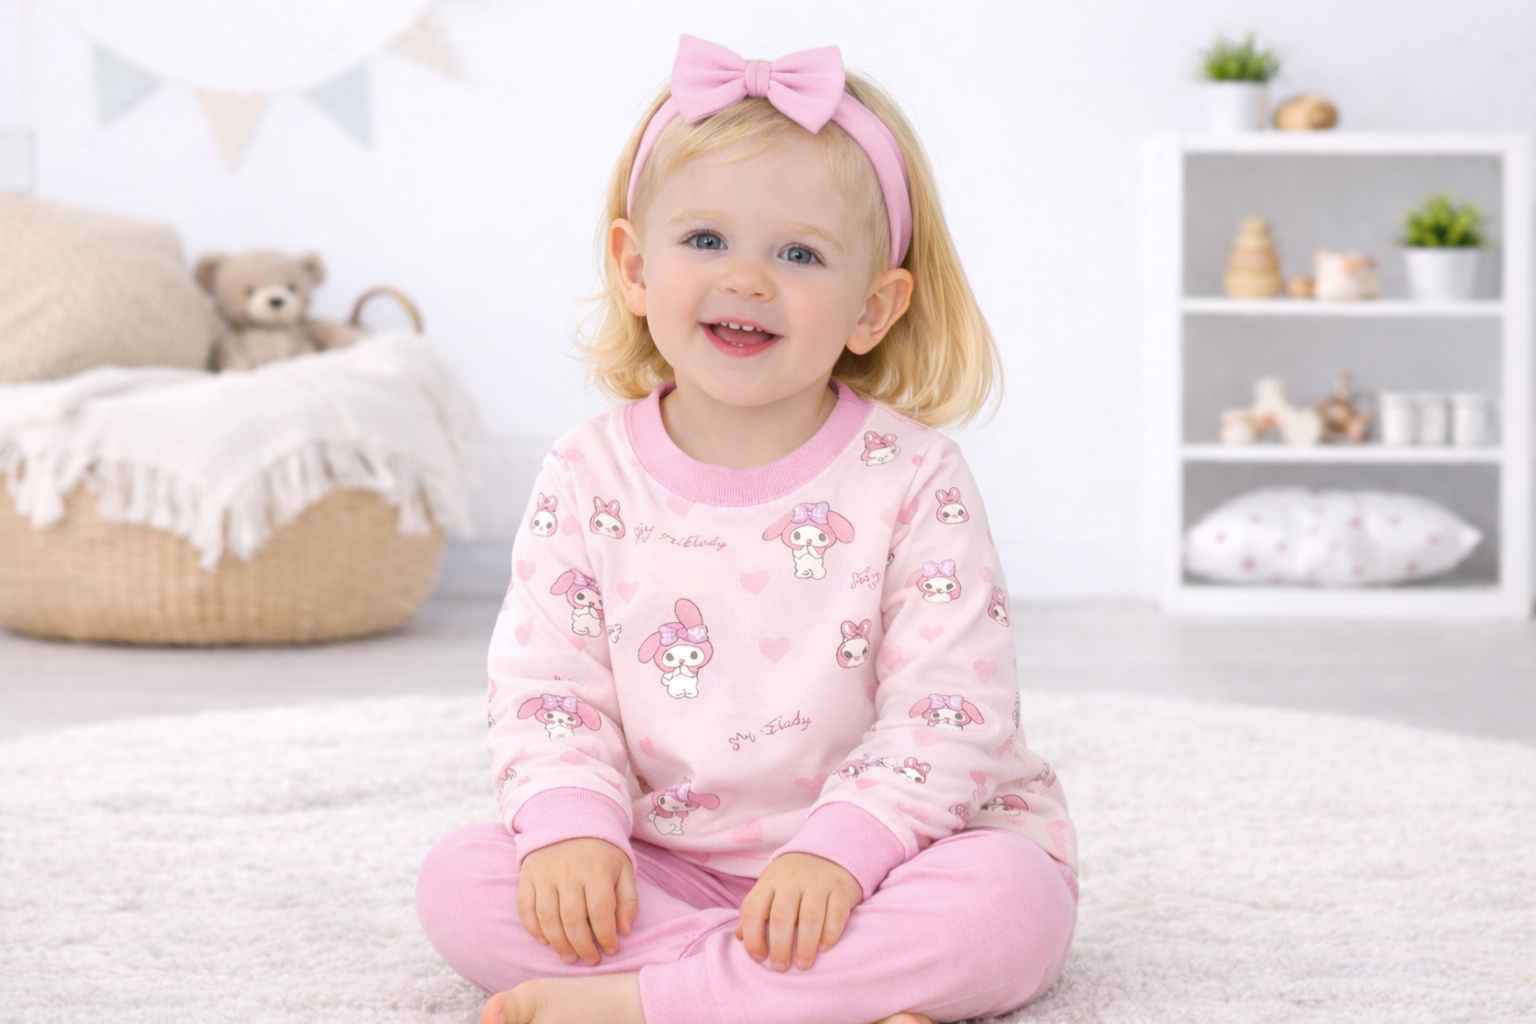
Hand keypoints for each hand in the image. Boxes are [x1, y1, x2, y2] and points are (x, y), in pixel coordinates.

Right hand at [518, 837, 638, 966]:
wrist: (569, 819)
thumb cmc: (601, 851)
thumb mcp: (623, 868)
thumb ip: (628, 899)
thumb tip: (624, 930)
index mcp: (596, 871)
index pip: (600, 912)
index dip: (606, 936)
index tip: (611, 950)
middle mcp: (568, 873)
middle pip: (572, 920)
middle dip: (582, 947)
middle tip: (590, 960)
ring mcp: (544, 875)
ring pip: (547, 918)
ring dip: (559, 944)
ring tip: (570, 957)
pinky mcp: (527, 876)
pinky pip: (525, 908)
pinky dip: (533, 929)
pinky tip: (545, 941)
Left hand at [734, 852, 860, 971]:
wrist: (826, 853)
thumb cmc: (792, 880)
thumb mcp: (769, 888)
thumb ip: (755, 911)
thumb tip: (739, 937)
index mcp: (770, 881)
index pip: (754, 908)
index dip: (752, 936)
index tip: (758, 958)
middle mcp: (792, 880)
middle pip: (782, 915)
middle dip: (780, 945)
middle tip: (781, 967)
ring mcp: (818, 882)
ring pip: (810, 916)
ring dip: (805, 945)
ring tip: (802, 964)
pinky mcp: (840, 888)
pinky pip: (836, 913)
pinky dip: (830, 934)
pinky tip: (823, 948)